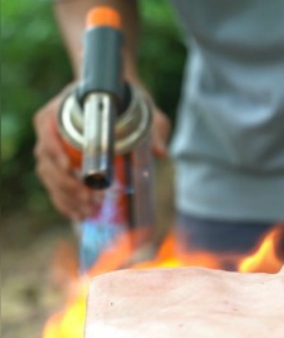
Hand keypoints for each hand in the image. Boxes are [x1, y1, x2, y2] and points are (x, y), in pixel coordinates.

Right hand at [33, 84, 170, 219]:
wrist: (121, 101)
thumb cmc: (130, 104)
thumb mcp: (147, 113)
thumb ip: (155, 129)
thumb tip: (161, 152)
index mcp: (65, 108)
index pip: (47, 127)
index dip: (55, 150)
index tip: (72, 168)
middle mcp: (52, 127)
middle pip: (47, 159)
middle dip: (67, 184)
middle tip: (90, 199)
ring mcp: (52, 146)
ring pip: (49, 176)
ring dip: (66, 197)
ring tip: (88, 210)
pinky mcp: (58, 164)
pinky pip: (53, 185)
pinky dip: (64, 202)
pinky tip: (79, 214)